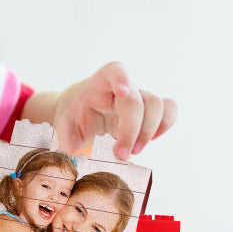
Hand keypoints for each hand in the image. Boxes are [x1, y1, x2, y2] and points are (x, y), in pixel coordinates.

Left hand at [51, 62, 176, 160]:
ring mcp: (138, 97)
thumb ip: (67, 144)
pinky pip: (169, 110)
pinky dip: (165, 126)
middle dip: (133, 130)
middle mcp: (122, 88)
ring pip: (158, 105)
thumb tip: (75, 160)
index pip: (114, 71)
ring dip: (150, 131)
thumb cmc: (71, 119)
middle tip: (121, 154)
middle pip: (138, 99)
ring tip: (134, 150)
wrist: (78, 113)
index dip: (122, 78)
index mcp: (97, 85)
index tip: (122, 92)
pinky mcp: (148, 111)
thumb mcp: (63, 130)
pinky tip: (149, 141)